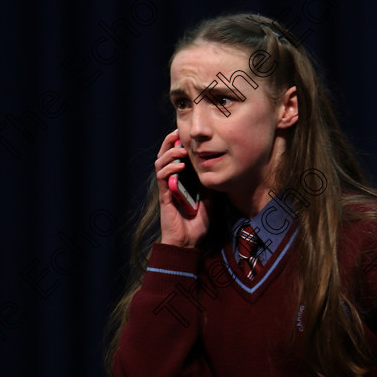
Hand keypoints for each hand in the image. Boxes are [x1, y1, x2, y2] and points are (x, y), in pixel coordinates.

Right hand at [154, 129, 211, 247]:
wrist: (188, 242)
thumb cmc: (197, 223)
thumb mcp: (209, 199)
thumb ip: (208, 185)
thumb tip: (216, 169)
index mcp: (180, 180)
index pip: (175, 157)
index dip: (177, 144)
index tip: (186, 134)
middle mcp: (170, 182)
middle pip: (163, 156)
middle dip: (169, 143)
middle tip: (178, 134)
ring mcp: (166, 189)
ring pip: (160, 164)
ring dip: (169, 154)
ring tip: (181, 149)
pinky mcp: (164, 197)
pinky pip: (163, 179)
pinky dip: (169, 170)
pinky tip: (179, 166)